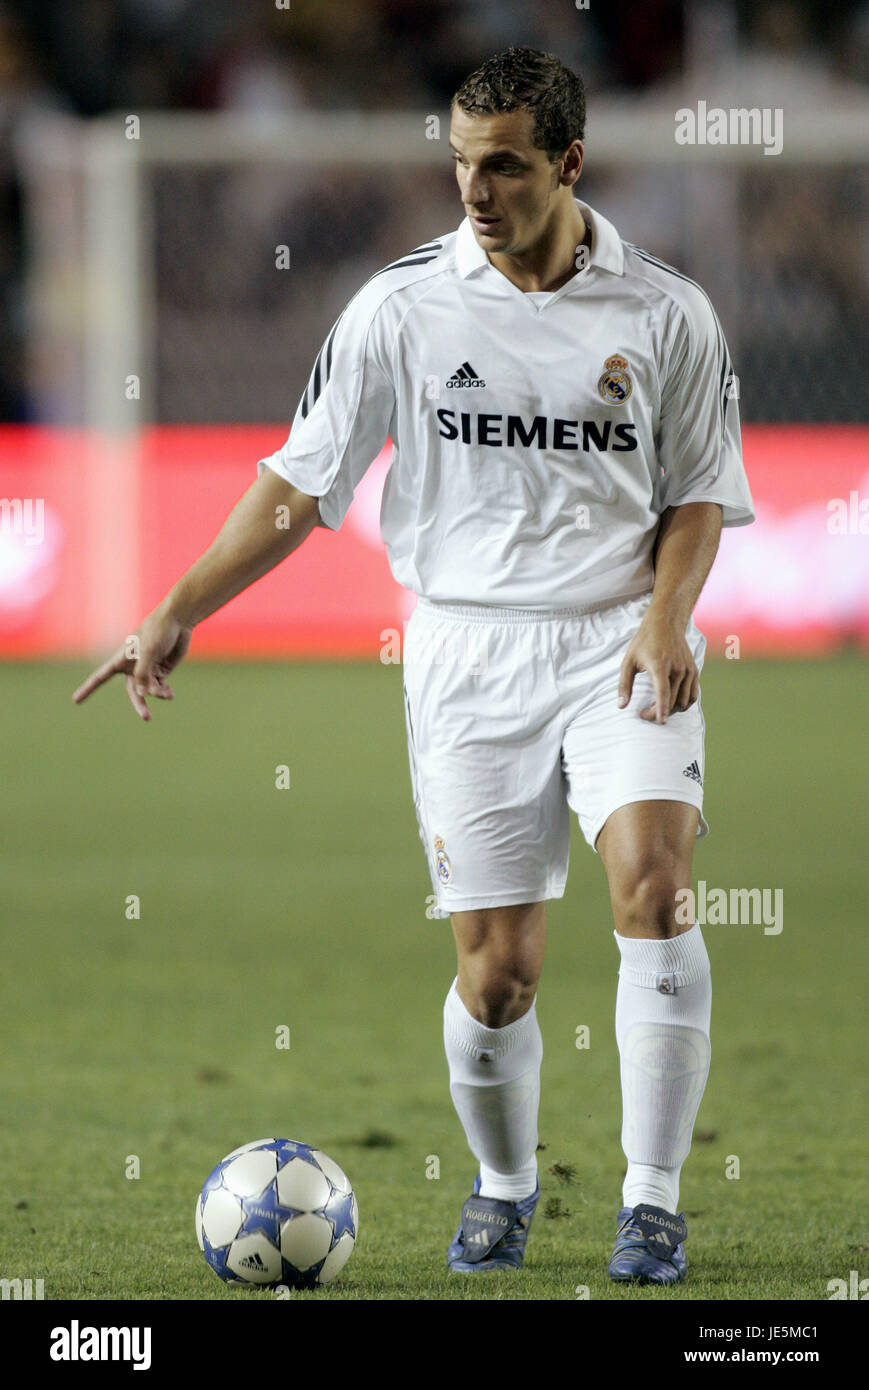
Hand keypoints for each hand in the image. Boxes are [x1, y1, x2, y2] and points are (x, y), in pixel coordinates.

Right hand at [72, 605, 191, 720]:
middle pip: (132, 691)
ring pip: (149, 690)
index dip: (87, 689)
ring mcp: (148, 669)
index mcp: (121, 659)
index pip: (100, 677)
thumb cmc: (158, 631)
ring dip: (157, 693)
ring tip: (167, 694)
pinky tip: (170, 695)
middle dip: (139, 704)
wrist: (178, 621)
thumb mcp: (148, 652)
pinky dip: (165, 692)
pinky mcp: (161, 670)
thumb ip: (143, 674)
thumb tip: (142, 694)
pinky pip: (160, 687)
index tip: (75, 700)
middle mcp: (133, 666)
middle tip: (147, 717)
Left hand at [617, 610, 698, 723]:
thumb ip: (624, 685)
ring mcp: (688, 670)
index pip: (663, 692)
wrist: (665, 624)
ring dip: (672, 710)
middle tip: (645, 714)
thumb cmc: (644, 642)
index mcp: (660, 666)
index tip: (660, 721)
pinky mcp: (694, 671)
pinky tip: (673, 705)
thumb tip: (621, 706)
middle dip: (659, 712)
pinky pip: (693, 695)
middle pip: (672, 700)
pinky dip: (684, 704)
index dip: (661, 709)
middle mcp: (677, 669)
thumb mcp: (628, 661)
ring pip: (684, 701)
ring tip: (658, 710)